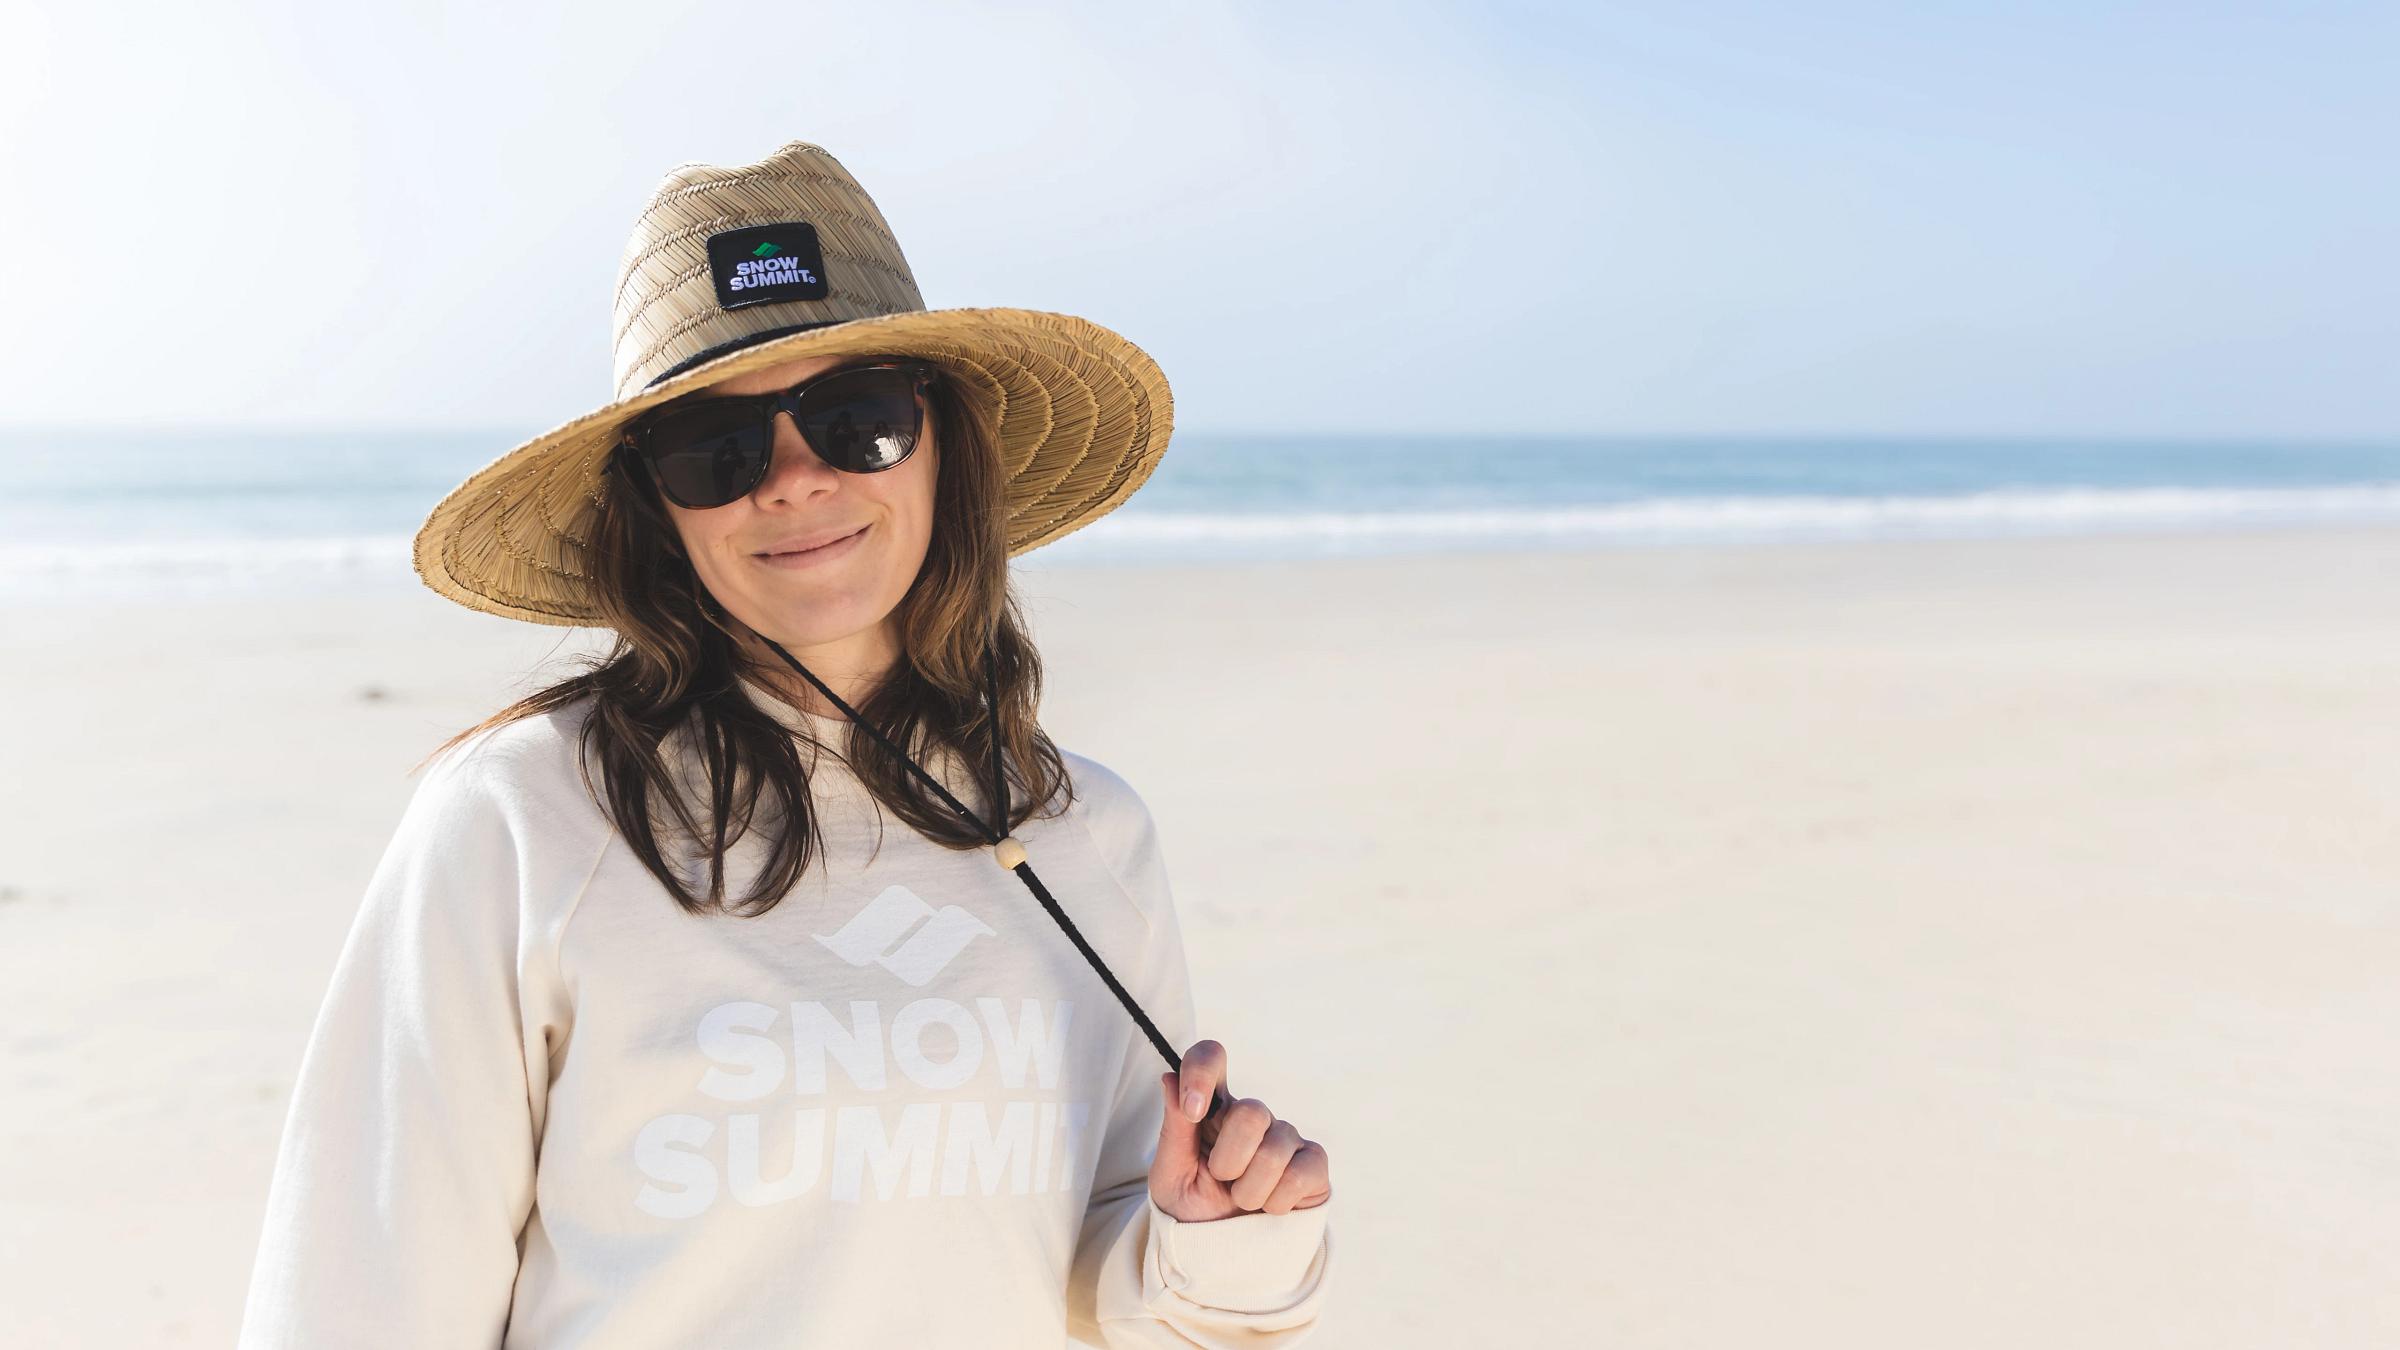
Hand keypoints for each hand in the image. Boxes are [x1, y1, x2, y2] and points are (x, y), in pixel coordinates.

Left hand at [1149, 1038, 1332, 1221]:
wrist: (1221, 1259)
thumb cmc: (1193, 1212)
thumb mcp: (1170, 1176)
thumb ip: (1174, 1129)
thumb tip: (1169, 1078)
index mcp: (1211, 1109)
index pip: (1210, 1058)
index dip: (1201, 1072)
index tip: (1193, 1110)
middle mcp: (1251, 1117)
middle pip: (1251, 1111)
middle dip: (1229, 1161)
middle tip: (1222, 1181)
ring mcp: (1286, 1137)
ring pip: (1274, 1149)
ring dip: (1249, 1191)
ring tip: (1243, 1201)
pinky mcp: (1313, 1164)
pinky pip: (1300, 1173)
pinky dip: (1277, 1202)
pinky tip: (1270, 1208)